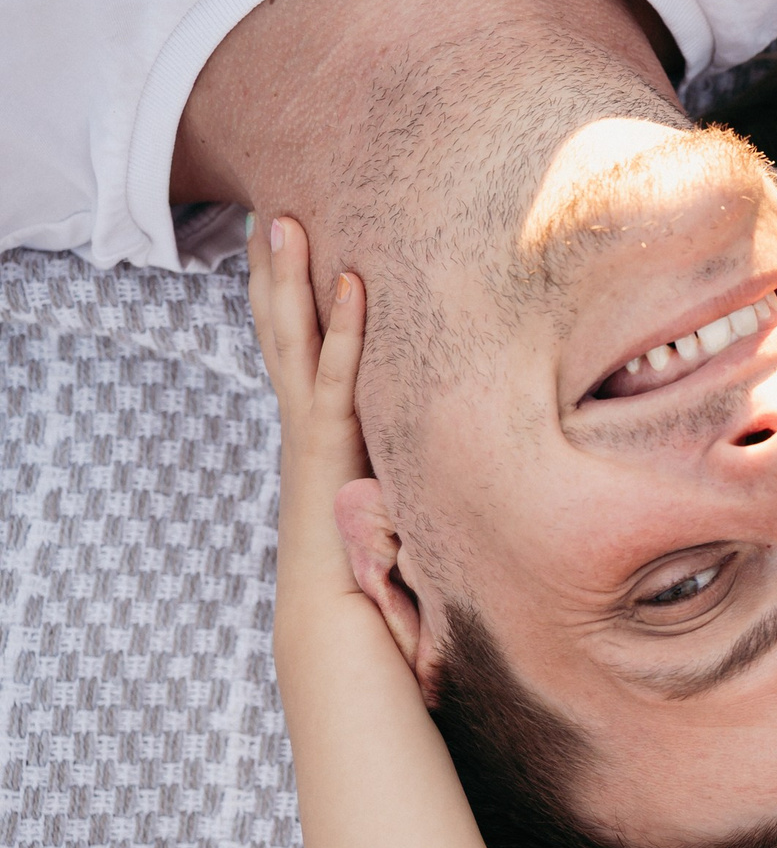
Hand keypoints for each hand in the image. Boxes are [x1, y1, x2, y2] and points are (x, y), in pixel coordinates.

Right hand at [246, 214, 371, 609]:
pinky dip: (349, 332)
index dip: (285, 302)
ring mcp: (315, 438)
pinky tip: (353, 285)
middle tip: (270, 214)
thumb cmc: (370, 578)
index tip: (282, 252)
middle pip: (279, 333)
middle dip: (272, 273)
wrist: (341, 633)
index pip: (295, 353)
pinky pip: (342, 379)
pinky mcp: (335, 452)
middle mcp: (307, 427)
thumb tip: (436, 447)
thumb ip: (399, 468)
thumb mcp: (389, 501)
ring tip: (286, 222)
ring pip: (296, 343)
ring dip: (292, 281)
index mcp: (318, 435)